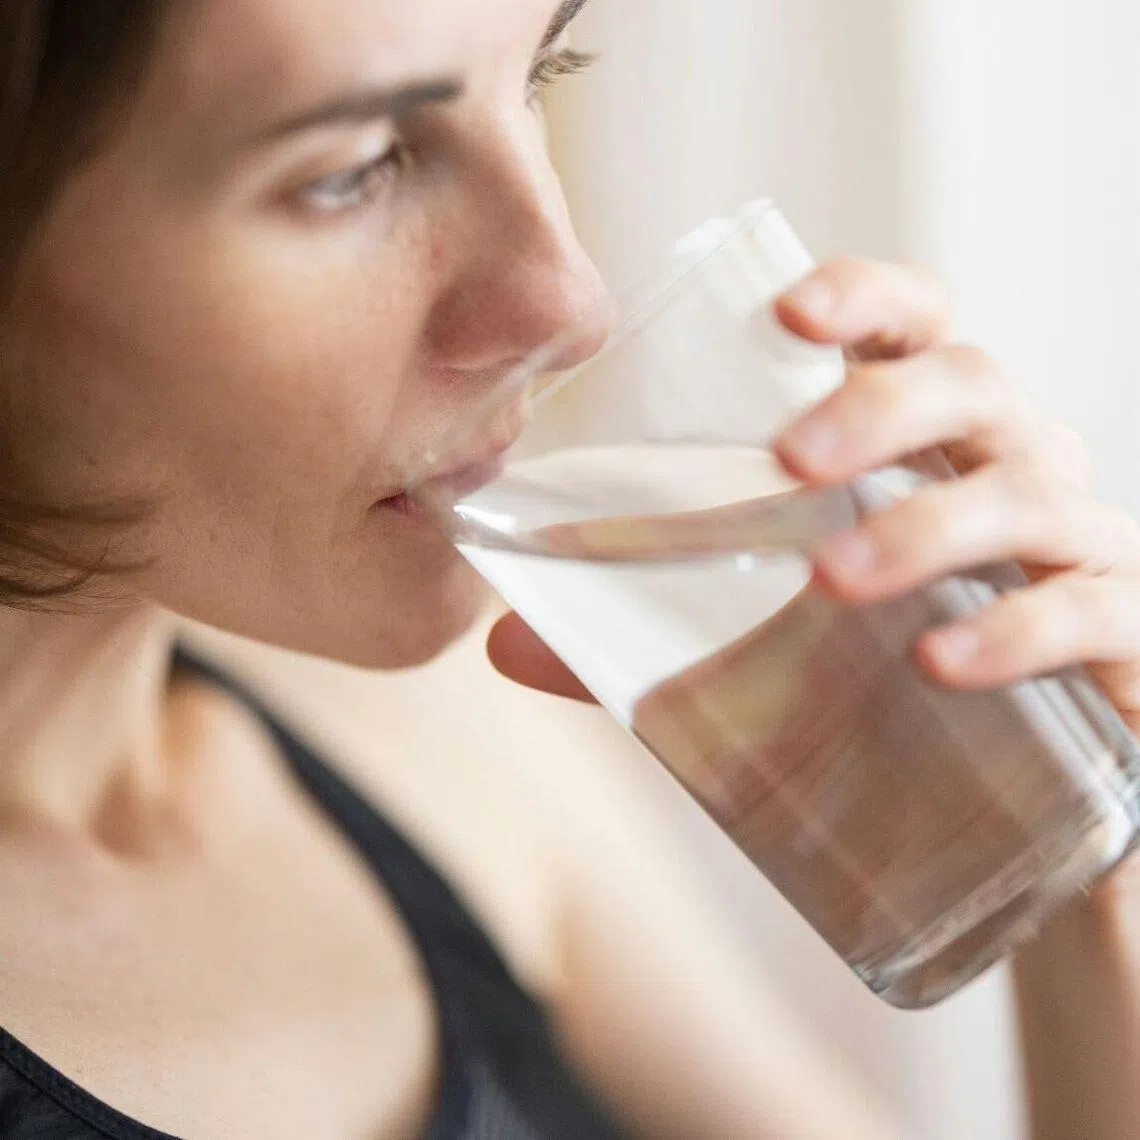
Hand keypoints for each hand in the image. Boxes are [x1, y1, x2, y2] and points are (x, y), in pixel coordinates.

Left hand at [490, 257, 1139, 740]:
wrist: (1019, 824)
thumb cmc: (885, 704)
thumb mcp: (764, 660)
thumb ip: (642, 646)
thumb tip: (502, 645)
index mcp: (929, 452)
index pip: (914, 331)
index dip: (865, 298)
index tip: (788, 311)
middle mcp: (1014, 476)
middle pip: (975, 386)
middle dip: (885, 406)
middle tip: (792, 461)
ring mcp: (1082, 556)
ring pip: (1029, 494)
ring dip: (930, 524)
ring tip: (835, 578)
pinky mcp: (1130, 647)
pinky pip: (1093, 613)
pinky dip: (1017, 628)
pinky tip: (940, 660)